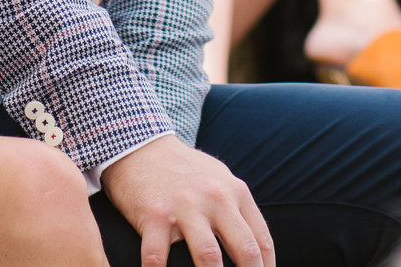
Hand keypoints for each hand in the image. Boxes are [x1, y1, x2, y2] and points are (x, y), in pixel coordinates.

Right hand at [99, 134, 272, 266]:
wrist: (139, 144)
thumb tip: (256, 249)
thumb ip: (238, 209)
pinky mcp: (154, 214)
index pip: (261, 241)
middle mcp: (215, 198)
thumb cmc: (183, 169)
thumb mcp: (220, 179)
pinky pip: (157, 256)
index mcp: (235, 192)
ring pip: (208, 256)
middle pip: (244, 250)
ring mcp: (185, 206)